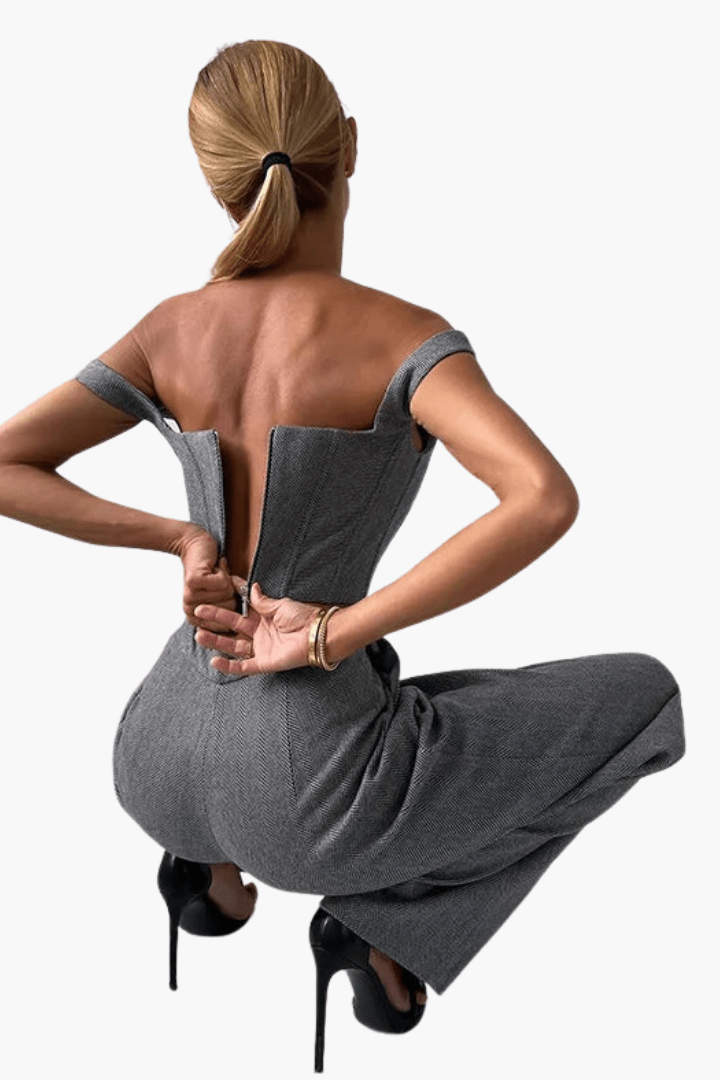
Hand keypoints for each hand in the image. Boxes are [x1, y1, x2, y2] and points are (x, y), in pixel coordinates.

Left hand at [176, 524, 238, 629]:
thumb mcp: (223, 594)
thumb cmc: (211, 572)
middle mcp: (191, 610)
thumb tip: (249, 614)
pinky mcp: (193, 582)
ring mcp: (190, 597)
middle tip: (219, 581)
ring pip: (227, 593)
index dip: (235, 606)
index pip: (227, 624)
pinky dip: (223, 571)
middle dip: (231, 591)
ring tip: (215, 574)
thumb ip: (232, 605)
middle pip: (230, 608)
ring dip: (226, 580)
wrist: (196, 547)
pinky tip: (213, 568)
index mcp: (196, 618)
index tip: (227, 594)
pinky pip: (222, 582)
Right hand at [193, 581, 327, 676]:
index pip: (239, 612)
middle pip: (231, 628)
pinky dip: (229, 665)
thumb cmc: (303, 617)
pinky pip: (243, 666)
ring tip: (199, 635)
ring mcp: (261, 649)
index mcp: (263, 618)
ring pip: (233, 647)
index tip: (210, 597)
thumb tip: (251, 587)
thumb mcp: (280, 605)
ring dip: (216, 642)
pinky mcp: (264, 663)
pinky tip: (214, 660)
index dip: (225, 605)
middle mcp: (260, 634)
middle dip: (213, 621)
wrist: (317, 634)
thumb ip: (262, 601)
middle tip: (196, 613)